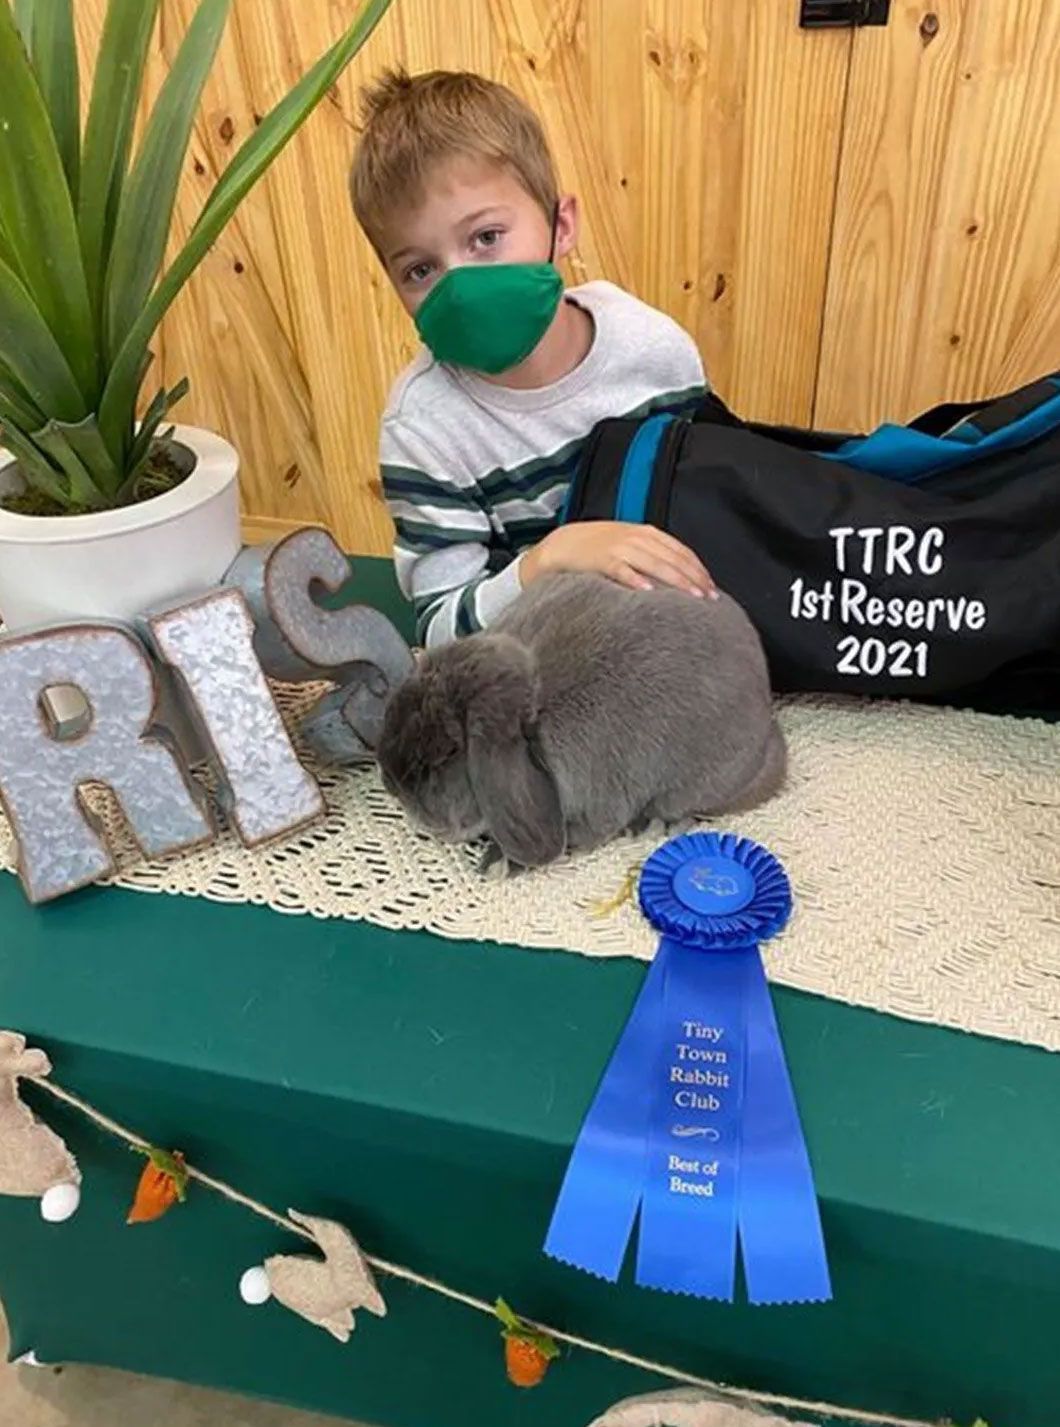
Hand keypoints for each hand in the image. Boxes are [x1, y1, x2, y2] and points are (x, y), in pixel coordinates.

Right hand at [521, 522, 716, 598]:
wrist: (562, 544)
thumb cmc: (599, 549)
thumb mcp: (630, 545)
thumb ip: (653, 555)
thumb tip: (680, 577)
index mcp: (646, 533)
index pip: (680, 550)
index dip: (698, 568)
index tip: (712, 587)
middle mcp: (636, 537)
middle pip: (672, 558)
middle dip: (694, 578)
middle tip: (710, 597)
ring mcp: (619, 547)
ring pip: (654, 563)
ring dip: (675, 579)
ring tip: (692, 596)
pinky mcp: (601, 559)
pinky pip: (621, 569)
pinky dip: (636, 579)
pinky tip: (649, 591)